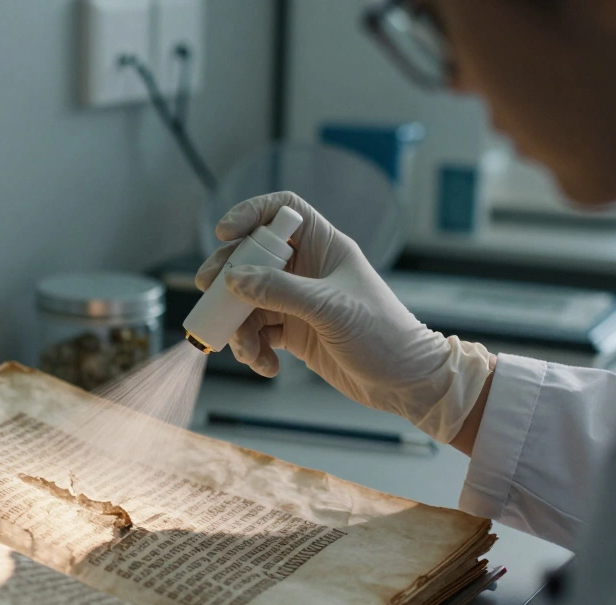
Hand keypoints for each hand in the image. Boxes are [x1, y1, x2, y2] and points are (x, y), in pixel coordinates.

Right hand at [197, 191, 493, 442]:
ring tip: (248, 352)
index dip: (251, 213)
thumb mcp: (329, 309)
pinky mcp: (295, 332)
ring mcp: (299, 301)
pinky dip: (255, 350)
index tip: (224, 232)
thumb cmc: (383, 334)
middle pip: (253, 258)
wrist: (406, 382)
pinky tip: (267, 366)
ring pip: (249, 301)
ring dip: (240, 326)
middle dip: (228, 276)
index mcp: (324, 247)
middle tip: (209, 293)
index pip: (282, 211)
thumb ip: (279, 292)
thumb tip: (233, 278)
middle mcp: (308, 270)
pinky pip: (259, 332)